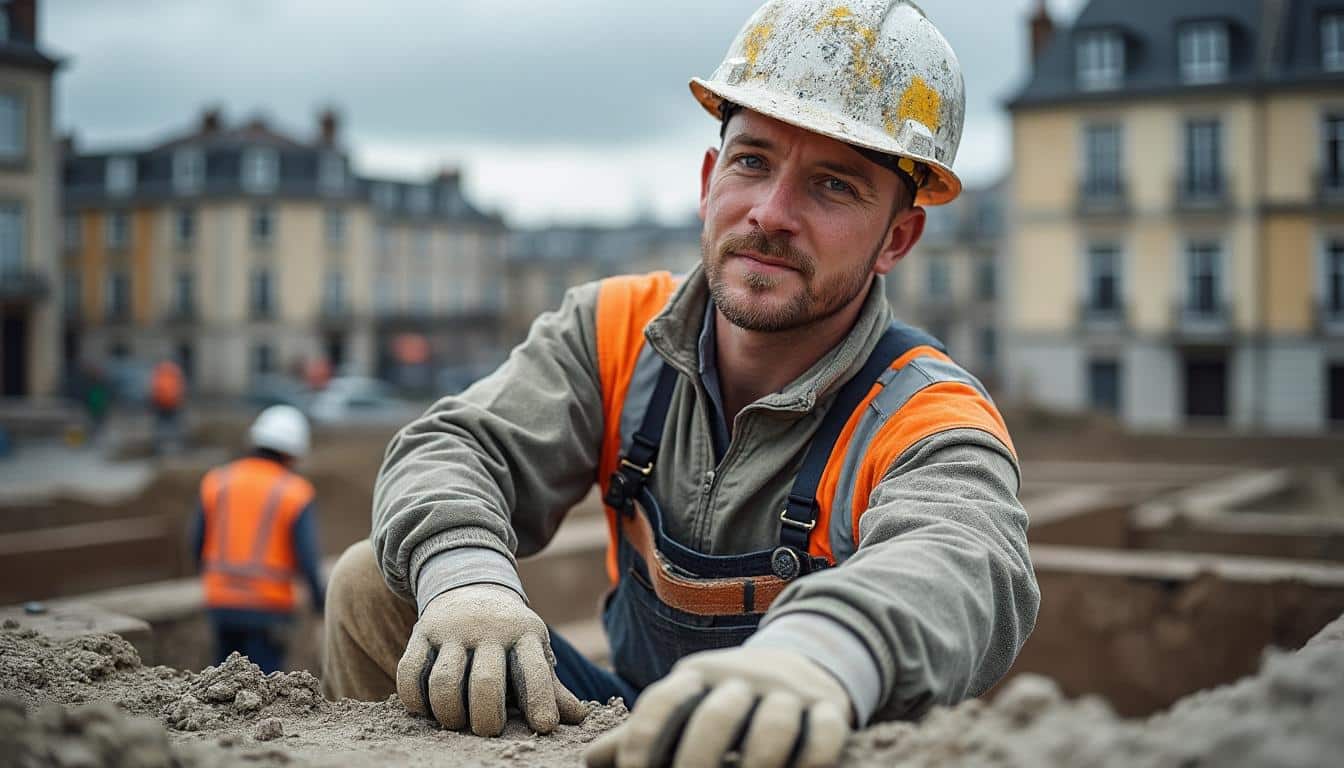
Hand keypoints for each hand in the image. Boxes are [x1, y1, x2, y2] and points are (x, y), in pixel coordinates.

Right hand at [396, 584, 588, 735]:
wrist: (471, 587)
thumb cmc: (508, 637)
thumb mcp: (533, 651)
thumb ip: (551, 686)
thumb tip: (578, 718)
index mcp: (525, 634)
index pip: (534, 670)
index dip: (540, 701)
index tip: (544, 727)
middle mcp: (489, 629)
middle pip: (486, 682)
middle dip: (486, 718)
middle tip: (487, 732)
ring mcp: (452, 630)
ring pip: (444, 682)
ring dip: (449, 714)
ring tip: (456, 724)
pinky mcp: (422, 632)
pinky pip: (410, 672)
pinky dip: (415, 700)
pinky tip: (427, 709)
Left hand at [584, 647, 852, 767]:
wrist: (807, 655)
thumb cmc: (729, 695)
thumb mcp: (689, 702)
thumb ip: (644, 731)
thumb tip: (591, 762)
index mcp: (698, 675)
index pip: (663, 700)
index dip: (643, 739)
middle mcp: (742, 678)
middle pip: (718, 716)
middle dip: (698, 761)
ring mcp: (788, 691)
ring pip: (775, 722)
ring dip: (758, 762)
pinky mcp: (830, 706)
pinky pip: (826, 731)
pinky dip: (815, 758)